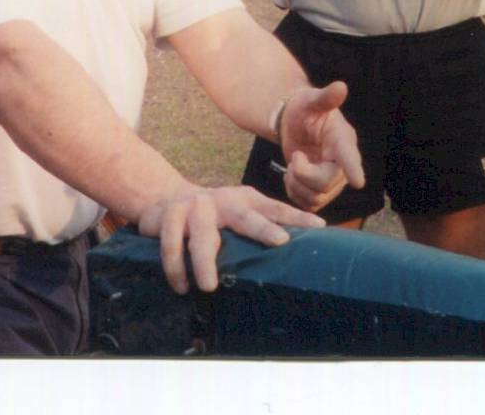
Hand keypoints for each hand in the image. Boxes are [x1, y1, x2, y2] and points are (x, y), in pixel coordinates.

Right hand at [137, 184, 322, 293]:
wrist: (164, 198)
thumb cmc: (213, 216)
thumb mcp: (237, 214)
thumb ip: (259, 227)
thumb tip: (294, 256)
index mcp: (245, 200)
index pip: (276, 209)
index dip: (297, 217)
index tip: (319, 227)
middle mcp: (223, 200)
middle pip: (245, 216)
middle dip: (263, 228)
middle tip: (280, 241)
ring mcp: (195, 206)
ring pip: (201, 236)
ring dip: (203, 262)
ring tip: (209, 286)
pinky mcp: (169, 216)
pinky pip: (171, 244)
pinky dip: (175, 267)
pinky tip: (181, 286)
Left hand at [278, 81, 364, 211]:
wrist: (297, 123)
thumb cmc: (305, 109)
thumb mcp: (310, 100)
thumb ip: (325, 97)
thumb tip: (340, 86)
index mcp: (342, 139)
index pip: (349, 156)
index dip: (353, 168)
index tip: (358, 182)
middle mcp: (343, 163)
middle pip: (326, 183)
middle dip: (303, 174)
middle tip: (294, 157)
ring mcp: (334, 180)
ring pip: (317, 198)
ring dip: (297, 185)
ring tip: (292, 167)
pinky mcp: (322, 191)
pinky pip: (310, 204)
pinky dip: (295, 195)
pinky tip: (292, 177)